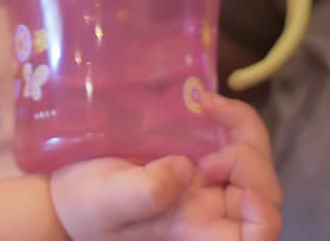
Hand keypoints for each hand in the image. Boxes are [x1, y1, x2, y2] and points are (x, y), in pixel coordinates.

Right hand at [49, 94, 281, 239]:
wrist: (66, 191)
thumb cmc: (86, 205)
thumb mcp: (111, 201)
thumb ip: (147, 193)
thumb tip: (186, 168)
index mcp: (195, 229)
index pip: (252, 236)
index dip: (264, 217)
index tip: (244, 194)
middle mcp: (209, 208)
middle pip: (262, 192)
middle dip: (251, 162)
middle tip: (210, 151)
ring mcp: (204, 181)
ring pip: (251, 159)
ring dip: (242, 129)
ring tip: (208, 107)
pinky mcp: (195, 155)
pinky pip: (231, 138)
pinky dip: (228, 116)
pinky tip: (204, 101)